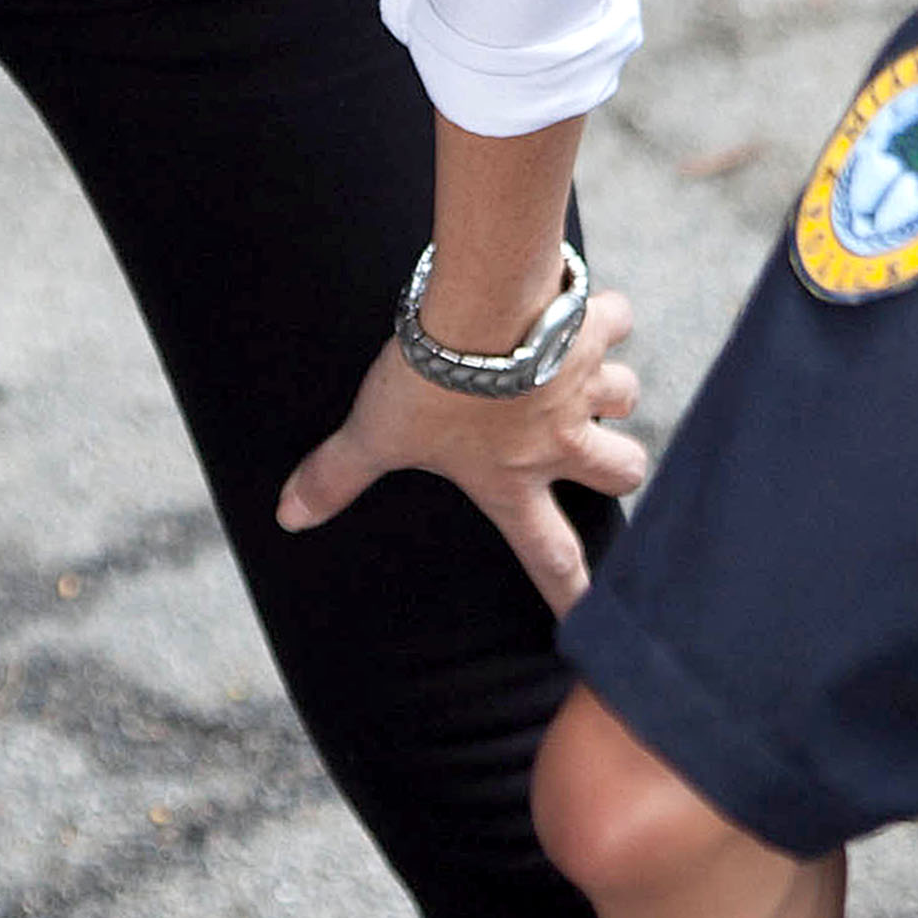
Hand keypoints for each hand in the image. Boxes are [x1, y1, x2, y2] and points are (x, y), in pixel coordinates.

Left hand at [275, 284, 644, 612]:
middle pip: (624, 473)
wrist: (474, 313)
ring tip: (584, 376)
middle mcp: (559, 441)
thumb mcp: (376, 435)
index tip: (603, 615)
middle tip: (604, 457)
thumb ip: (337, 476)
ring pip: (627, 397)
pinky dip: (606, 312)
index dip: (576, 592)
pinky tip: (583, 302)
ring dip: (612, 388)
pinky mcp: (592, 330)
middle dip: (623, 469)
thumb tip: (290, 516)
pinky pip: (619, 321)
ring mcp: (583, 386)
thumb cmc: (427, 384)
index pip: (551, 556)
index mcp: (511, 480)